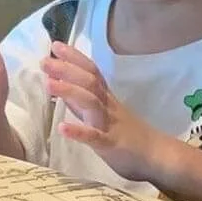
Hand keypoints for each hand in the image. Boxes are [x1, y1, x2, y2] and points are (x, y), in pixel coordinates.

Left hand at [45, 43, 161, 182]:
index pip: (91, 71)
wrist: (157, 156)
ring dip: (69, 92)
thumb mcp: (102, 111)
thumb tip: (58, 82)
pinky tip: (62, 128)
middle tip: (44, 61)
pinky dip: (78, 132)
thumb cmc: (126, 133)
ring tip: (48, 84)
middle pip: (89, 82)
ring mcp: (110, 124)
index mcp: (106, 97)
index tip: (55, 44)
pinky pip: (95, 137)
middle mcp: (107, 106)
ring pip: (91, 103)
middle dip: (67, 69)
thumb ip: (81, 99)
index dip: (74, 57)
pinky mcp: (111, 144)